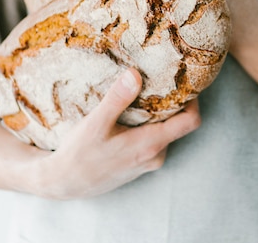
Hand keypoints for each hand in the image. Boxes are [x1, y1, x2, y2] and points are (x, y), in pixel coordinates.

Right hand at [25, 68, 201, 199]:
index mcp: (151, 144)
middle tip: (160, 79)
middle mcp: (155, 155)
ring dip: (158, 114)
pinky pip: (153, 140)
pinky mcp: (139, 164)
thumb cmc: (79, 154)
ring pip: (165, 132)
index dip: (193, 100)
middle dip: (174, 102)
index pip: (191, 121)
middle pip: (179, 124)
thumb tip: (135, 74)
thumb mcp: (95, 124)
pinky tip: (131, 114)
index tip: (184, 81)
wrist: (63, 183)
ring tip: (143, 93)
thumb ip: (117, 99)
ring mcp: (148, 161)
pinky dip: (148, 125)